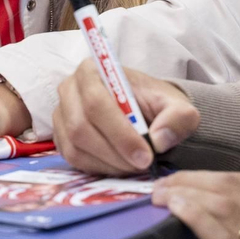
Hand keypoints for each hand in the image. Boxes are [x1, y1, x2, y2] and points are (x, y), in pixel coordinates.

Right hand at [53, 60, 199, 173]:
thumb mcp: (178, 106)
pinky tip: (120, 167)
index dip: (120, 133)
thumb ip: (178, 118)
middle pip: (81, 127)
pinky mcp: (61, 136)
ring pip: (75, 146)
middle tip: (142, 165)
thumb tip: (159, 139)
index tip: (146, 155)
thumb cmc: (156, 104)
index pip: (96, 102)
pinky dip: (98, 168)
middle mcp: (70, 89)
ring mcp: (61, 114)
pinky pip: (72, 158)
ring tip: (134, 166)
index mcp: (93, 70)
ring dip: (108, 163)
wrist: (146, 112)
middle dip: (114, 152)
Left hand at [152, 172, 239, 238]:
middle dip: (191, 179)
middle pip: (230, 186)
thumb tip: (236, 229)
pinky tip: (175, 209)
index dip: (208, 176)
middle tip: (163, 184)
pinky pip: (223, 238)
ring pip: (224, 204)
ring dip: (185, 193)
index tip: (183, 180)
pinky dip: (195, 216)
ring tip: (160, 195)